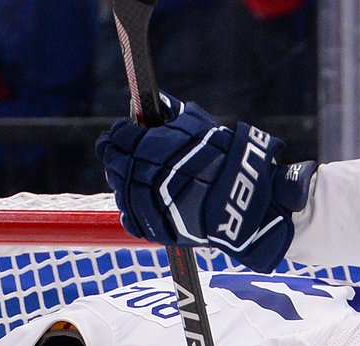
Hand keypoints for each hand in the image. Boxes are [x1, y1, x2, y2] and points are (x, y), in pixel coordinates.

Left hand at [97, 95, 314, 272]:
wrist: (245, 201)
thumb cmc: (226, 159)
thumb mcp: (200, 126)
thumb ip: (173, 113)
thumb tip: (153, 102)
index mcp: (153, 147)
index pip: (120, 137)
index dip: (117, 134)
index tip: (120, 133)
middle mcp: (146, 175)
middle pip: (115, 164)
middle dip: (114, 156)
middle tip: (115, 152)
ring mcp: (149, 205)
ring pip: (121, 191)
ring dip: (120, 182)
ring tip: (126, 176)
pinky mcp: (156, 229)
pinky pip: (132, 220)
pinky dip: (129, 211)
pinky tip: (134, 202)